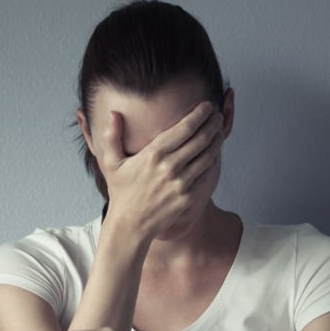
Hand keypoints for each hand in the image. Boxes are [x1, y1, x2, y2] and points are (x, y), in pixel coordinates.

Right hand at [99, 100, 223, 238]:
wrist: (130, 224)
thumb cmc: (121, 191)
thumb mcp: (111, 162)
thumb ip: (112, 136)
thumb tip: (113, 113)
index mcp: (153, 154)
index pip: (184, 128)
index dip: (199, 114)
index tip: (206, 106)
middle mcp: (169, 167)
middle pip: (200, 139)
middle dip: (212, 124)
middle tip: (216, 116)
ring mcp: (181, 183)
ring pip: (207, 156)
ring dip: (216, 141)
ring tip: (218, 132)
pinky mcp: (188, 197)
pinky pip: (206, 175)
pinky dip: (213, 162)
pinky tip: (213, 154)